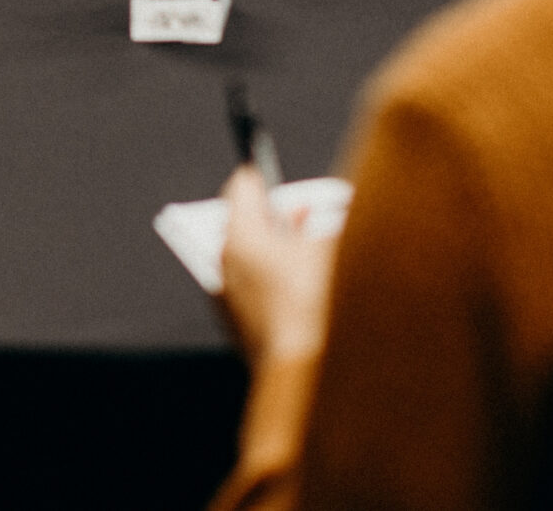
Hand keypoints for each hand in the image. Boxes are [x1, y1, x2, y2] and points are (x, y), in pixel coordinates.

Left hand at [216, 164, 336, 368]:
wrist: (305, 375)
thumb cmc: (318, 303)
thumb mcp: (329, 246)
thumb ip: (317, 218)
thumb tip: (303, 213)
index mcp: (240, 236)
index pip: (242, 186)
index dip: (265, 178)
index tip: (279, 178)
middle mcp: (223, 263)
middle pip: (241, 222)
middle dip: (271, 217)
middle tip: (300, 216)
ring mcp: (226, 297)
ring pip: (244, 257)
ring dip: (270, 250)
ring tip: (304, 252)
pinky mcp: (237, 325)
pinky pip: (249, 288)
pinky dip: (269, 280)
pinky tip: (298, 288)